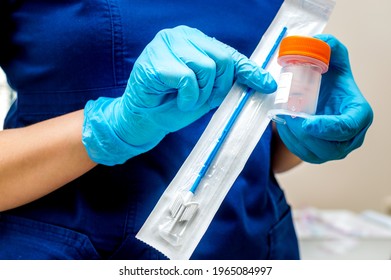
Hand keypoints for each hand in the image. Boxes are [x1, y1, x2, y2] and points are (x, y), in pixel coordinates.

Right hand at [82, 25, 276, 164]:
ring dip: (200, 94)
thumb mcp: (208, 93)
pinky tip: (175, 100)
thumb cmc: (174, 104)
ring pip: (207, 68)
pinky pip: (188, 79)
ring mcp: (167, 44)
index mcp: (195, 41)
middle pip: (222, 60)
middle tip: (201, 99)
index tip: (266, 85)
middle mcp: (182, 36)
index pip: (229, 54)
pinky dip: (187, 97)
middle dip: (217, 87)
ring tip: (185, 100)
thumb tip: (263, 82)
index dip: (249, 71)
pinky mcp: (156, 60)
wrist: (145, 119)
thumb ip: (229, 82)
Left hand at [276, 34, 372, 163]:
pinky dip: (291, 142)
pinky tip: (283, 126)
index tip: (305, 122)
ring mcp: (336, 149)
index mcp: (359, 114)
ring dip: (295, 138)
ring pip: (316, 153)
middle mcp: (352, 137)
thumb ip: (330, 47)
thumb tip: (317, 41)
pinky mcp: (320, 155)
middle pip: (331, 146)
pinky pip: (305, 154)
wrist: (320, 96)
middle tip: (287, 117)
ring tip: (282, 120)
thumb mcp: (332, 59)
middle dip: (305, 134)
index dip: (327, 128)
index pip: (347, 127)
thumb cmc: (330, 80)